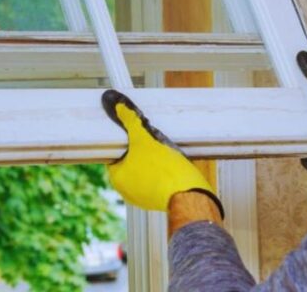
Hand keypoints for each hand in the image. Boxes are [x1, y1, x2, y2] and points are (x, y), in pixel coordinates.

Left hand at [101, 89, 222, 216]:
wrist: (191, 196)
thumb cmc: (165, 171)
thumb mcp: (144, 140)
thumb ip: (130, 122)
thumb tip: (118, 106)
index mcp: (117, 179)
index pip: (114, 153)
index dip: (124, 140)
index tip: (132, 131)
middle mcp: (127, 191)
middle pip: (130, 161)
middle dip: (140, 148)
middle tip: (149, 137)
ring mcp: (144, 198)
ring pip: (144, 170)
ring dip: (152, 158)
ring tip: (162, 148)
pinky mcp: (160, 200)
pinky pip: (157, 179)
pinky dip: (161, 170)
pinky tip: (170, 162)